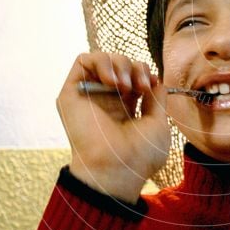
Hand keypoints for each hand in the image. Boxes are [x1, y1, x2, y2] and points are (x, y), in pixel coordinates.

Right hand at [56, 52, 170, 202]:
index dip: (144, 72)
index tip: (152, 84)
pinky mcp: (72, 93)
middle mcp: (105, 100)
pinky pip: (82, 61)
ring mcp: (88, 96)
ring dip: (120, 64)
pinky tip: (113, 81)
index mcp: (125, 108)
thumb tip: (156, 79)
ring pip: (102, 60)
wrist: (117, 169)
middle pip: (120, 65)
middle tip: (141, 86)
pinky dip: (101, 62)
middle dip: (135, 67)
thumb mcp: (158, 123)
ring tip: (126, 85)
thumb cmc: (140, 155)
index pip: (133, 76)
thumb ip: (157, 99)